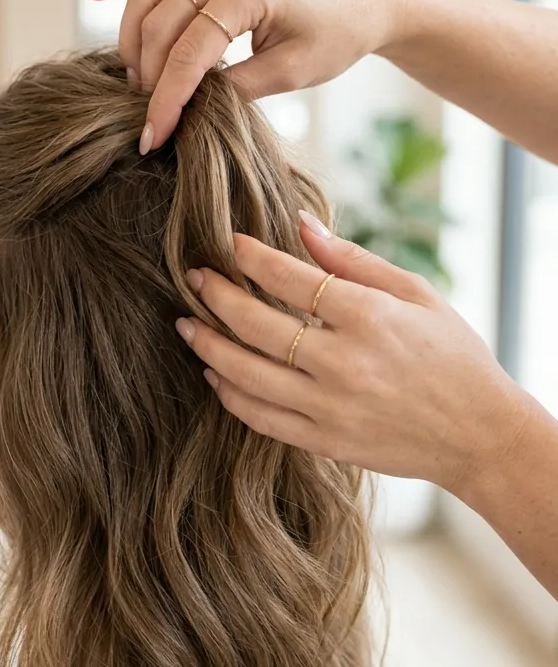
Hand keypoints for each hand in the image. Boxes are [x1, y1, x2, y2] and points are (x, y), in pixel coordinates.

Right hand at [83, 0, 405, 151]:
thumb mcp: (288, 73)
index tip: (152, 137)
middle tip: (148, 118)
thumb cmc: (335, 36)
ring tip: (138, 83)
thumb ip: (233, 89)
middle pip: (159, 25)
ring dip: (133, 39)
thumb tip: (184, 108)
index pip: (189, 53)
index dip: (166, 100)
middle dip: (148, 76)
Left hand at [174, 212, 531, 494]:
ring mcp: (330, 408)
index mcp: (369, 317)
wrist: (480, 435)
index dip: (251, 258)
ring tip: (188, 324)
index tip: (229, 243)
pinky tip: (214, 373)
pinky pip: (260, 418)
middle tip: (194, 278)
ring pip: (246, 374)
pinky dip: (230, 394)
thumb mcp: (416, 295)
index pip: (290, 279)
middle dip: (216, 296)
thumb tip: (302, 224)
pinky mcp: (324, 442)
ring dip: (209, 346)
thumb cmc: (453, 357)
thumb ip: (353, 261)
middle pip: (256, 325)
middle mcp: (343, 363)